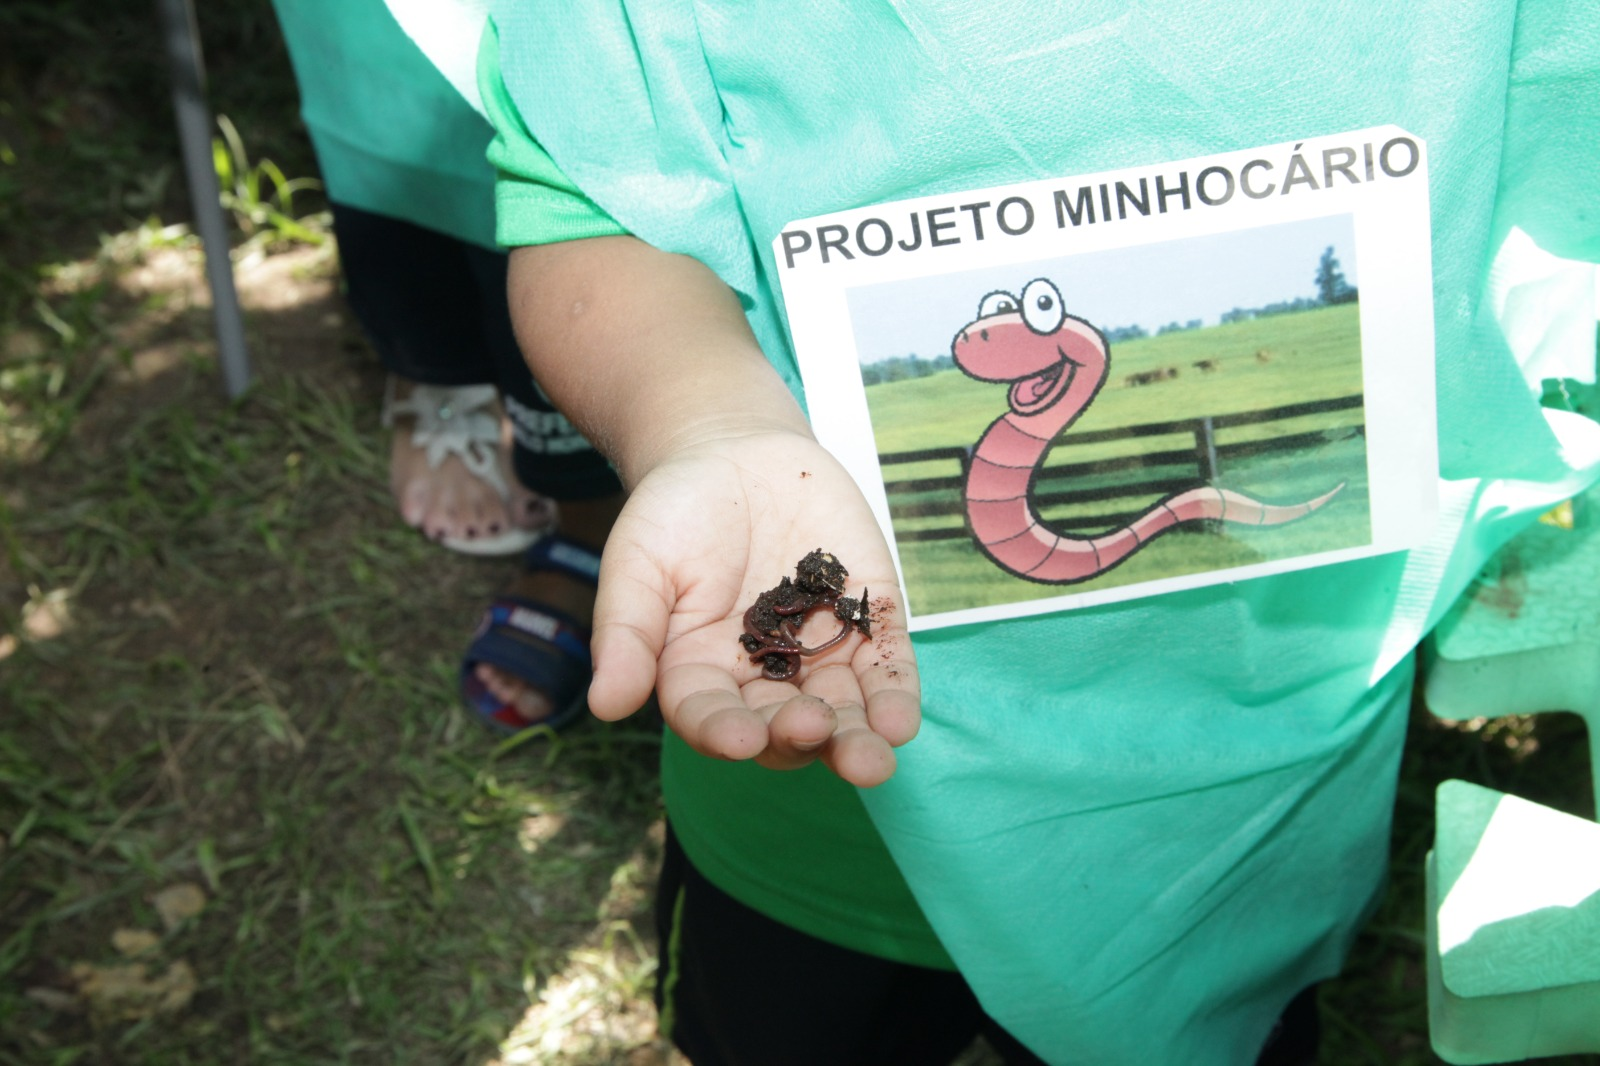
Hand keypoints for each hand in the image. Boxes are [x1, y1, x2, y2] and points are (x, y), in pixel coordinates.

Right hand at [584, 429, 919, 786]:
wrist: (732, 451)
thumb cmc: (673, 513)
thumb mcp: (638, 563)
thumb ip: (627, 632)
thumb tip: (605, 705)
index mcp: (699, 674)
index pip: (710, 717)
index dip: (724, 732)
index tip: (739, 740)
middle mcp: (762, 677)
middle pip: (781, 726)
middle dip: (798, 736)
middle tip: (811, 730)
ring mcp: (817, 652)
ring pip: (839, 709)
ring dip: (856, 738)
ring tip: (871, 760)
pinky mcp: (864, 621)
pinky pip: (883, 665)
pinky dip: (893, 694)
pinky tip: (899, 721)